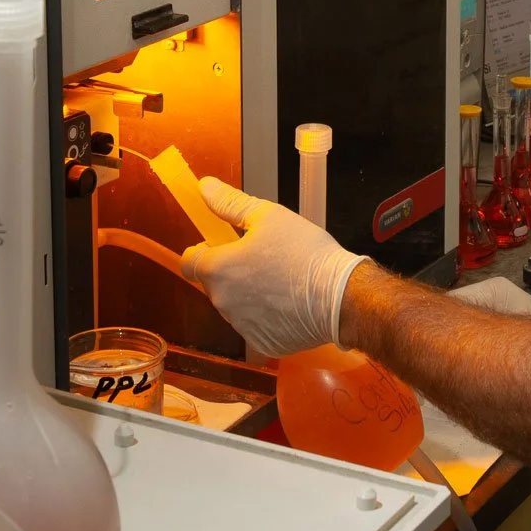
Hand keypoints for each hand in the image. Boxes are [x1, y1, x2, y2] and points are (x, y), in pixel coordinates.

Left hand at [179, 178, 366, 356]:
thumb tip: (205, 187)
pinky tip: (288, 302)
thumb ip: (230, 203)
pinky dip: (265, 315)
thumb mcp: (268, 216)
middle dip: (230, 271)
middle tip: (262, 258)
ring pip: (234, 305)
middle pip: (214, 283)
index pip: (189, 262)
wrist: (340, 296)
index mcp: (219, 269)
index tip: (223, 245)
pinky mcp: (261, 343)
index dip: (203, 250)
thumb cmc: (305, 253)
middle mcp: (223, 302)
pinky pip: (254, 325)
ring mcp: (241, 326)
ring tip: (280, 279)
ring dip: (247, 294)